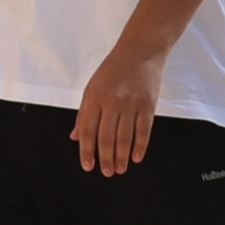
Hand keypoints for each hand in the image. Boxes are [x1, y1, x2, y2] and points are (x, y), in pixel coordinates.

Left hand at [72, 37, 160, 175]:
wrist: (140, 51)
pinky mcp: (148, 105)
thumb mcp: (92, 87)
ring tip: (119, 169)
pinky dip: (140, 147)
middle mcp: (111, 101)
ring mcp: (131, 104)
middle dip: (105, 158)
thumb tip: (76, 137)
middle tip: (106, 172)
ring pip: (125, 137)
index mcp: (94, 97)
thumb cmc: (113, 69)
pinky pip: (143, 131)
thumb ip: (84, 113)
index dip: (87, 150)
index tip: (88, 166)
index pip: (87, 129)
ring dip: (121, 157)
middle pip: (106, 137)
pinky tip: (136, 158)